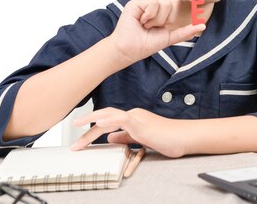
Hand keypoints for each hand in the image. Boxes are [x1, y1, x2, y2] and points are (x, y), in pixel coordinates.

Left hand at [71, 107, 185, 157]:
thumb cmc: (168, 139)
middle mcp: (133, 115)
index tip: (81, 140)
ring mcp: (136, 117)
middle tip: (74, 139)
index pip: (109, 122)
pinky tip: (97, 124)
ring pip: (109, 117)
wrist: (182, 137)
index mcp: (133, 119)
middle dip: (87, 126)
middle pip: (105, 117)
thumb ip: (126, 138)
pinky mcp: (140, 123)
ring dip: (91, 123)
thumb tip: (111, 138)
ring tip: (77, 127)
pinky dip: (107, 121)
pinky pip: (120, 119)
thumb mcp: (142, 140)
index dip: (93, 131)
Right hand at [108, 0, 205, 66]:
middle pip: (174, 0)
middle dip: (169, 17)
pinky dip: (150, 16)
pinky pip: (153, 4)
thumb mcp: (169, 38)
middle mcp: (154, 5)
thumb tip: (202, 26)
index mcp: (162, 12)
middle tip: (156, 26)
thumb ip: (185, 32)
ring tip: (146, 26)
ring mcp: (145, 3)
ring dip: (158, 20)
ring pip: (164, 3)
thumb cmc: (145, 45)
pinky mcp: (136, 3)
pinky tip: (141, 22)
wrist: (129, 51)